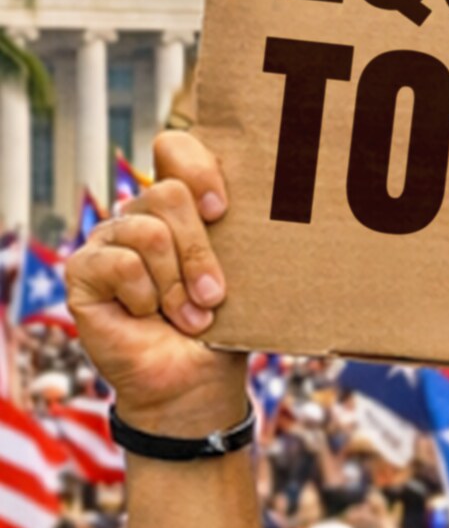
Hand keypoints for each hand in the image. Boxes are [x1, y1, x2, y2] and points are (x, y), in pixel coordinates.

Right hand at [66, 132, 245, 437]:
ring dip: (176, 284)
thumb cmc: (227, 324)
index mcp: (183, 204)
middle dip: (200, 252)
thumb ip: (248, 232)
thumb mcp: (246, 272)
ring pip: (149, 231)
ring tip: (188, 315)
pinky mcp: (82, 269)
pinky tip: (147, 315)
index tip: (223, 210)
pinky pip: (120, 263)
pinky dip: (145, 297)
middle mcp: (142, 213)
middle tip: (214, 295)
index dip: (199, 168)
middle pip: (170, 194)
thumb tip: (288, 196)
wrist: (197, 380)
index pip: (176, 147)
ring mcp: (109, 238)